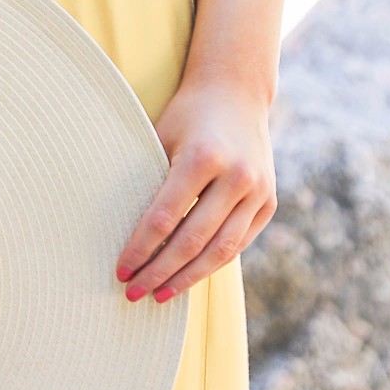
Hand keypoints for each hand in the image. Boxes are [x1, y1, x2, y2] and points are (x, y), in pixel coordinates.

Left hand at [116, 72, 277, 303]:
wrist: (236, 94)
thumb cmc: (186, 117)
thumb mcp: (160, 138)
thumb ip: (147, 182)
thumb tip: (121, 234)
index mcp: (203, 157)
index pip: (164, 218)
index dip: (140, 249)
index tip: (120, 271)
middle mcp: (236, 176)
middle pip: (192, 241)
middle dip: (160, 272)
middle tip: (133, 293)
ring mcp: (258, 191)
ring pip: (220, 251)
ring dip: (186, 278)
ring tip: (159, 295)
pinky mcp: (269, 203)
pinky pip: (238, 244)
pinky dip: (211, 263)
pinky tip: (187, 277)